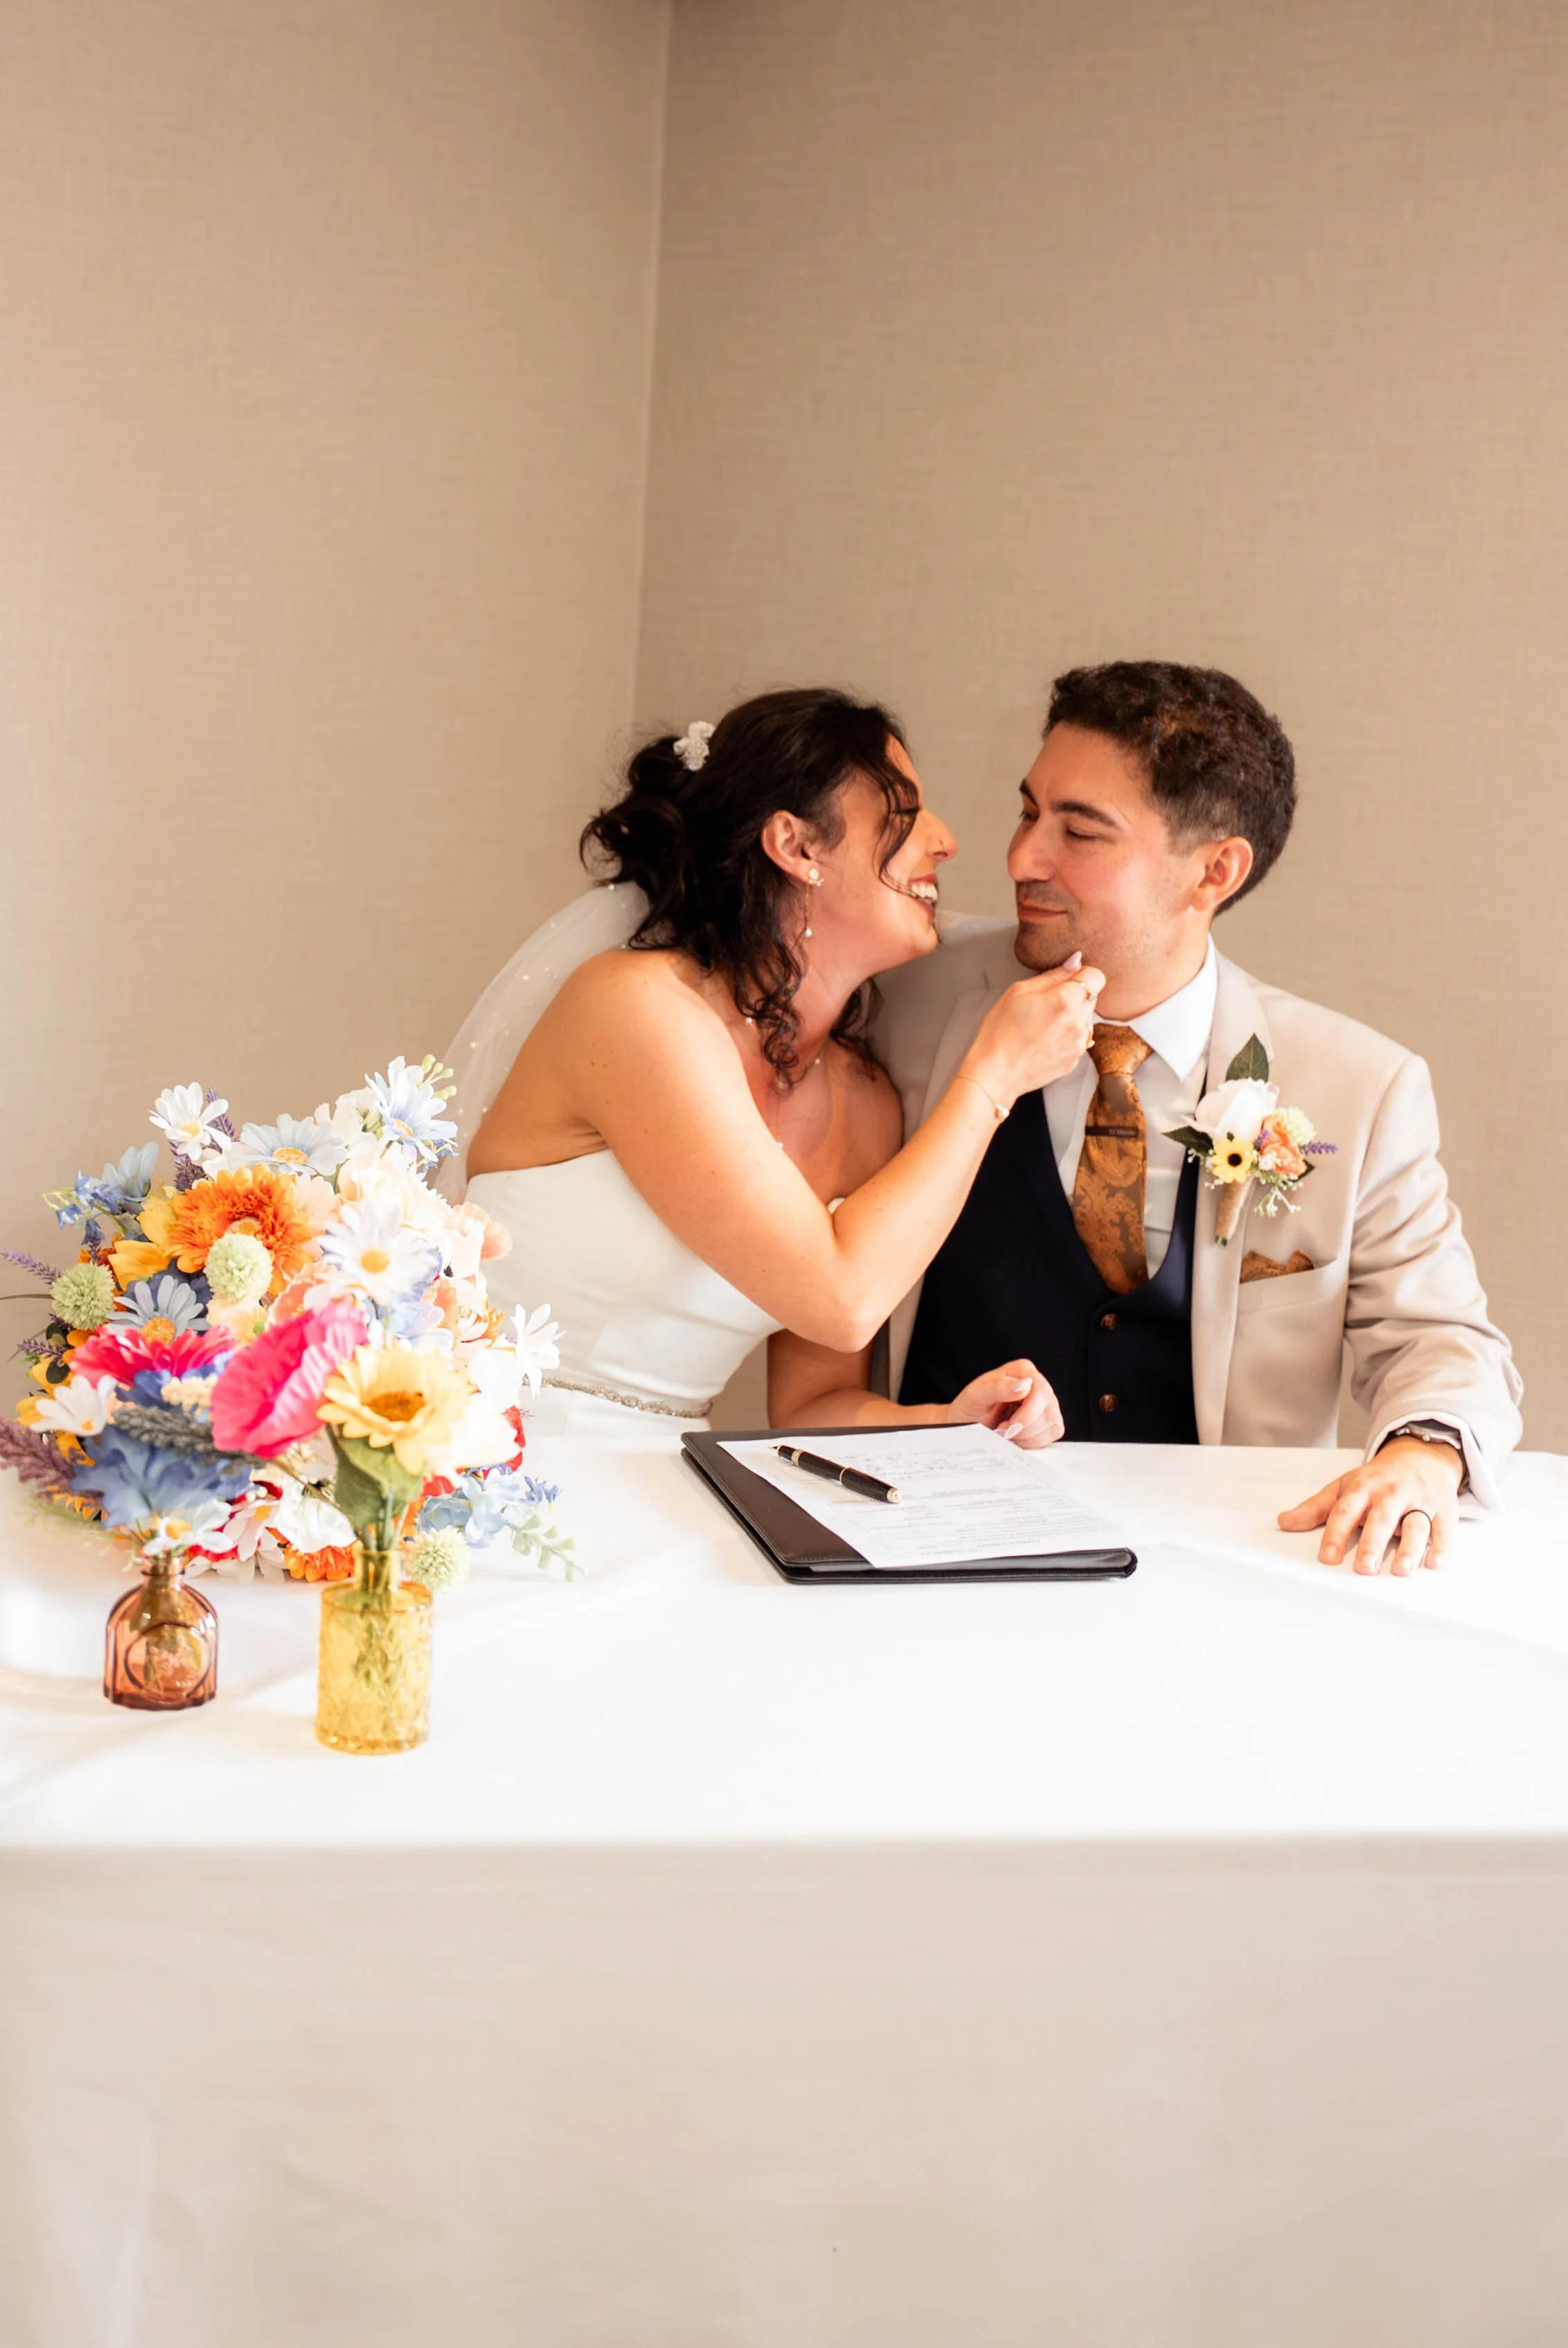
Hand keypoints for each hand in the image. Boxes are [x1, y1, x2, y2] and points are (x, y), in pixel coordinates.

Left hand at [946, 1359, 1064, 1447]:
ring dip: (1027, 1437)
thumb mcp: (976, 1395)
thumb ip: (997, 1387)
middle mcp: (1037, 1384)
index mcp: (1022, 1370)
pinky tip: (1016, 1438)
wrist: (966, 1425)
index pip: (1041, 1391)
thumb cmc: (970, 1407)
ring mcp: (1045, 1403)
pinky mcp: (1047, 1421)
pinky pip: (1052, 1434)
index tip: (1008, 1426)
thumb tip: (1024, 1385)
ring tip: (1006, 1433)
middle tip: (1002, 1431)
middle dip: (1024, 1428)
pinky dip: (1033, 1442)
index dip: (1028, 1413)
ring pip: (1052, 1424)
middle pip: (1049, 1410)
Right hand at [964, 953, 1103, 1107]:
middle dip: (1074, 996)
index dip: (1082, 975)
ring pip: (1085, 1019)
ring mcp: (1080, 1044)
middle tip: (1045, 1005)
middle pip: (1091, 998)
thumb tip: (1076, 961)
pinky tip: (1043, 1041)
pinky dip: (1066, 1037)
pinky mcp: (1075, 1060)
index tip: (1067, 980)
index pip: (1097, 977)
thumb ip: (1053, 975)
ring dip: (1071, 1018)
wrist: (996, 1073)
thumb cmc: (1000, 1031)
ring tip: (1043, 1025)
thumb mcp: (1019, 992)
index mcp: (1066, 1000)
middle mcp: (1079, 1022)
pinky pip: (1078, 1039)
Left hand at [1276, 1436, 1464, 1575]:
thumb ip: (1315, 1508)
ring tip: (1401, 1570)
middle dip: (1372, 1543)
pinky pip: (1445, 1528)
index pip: (1346, 1510)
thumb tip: (1284, 1522)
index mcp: (1363, 1488)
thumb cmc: (1377, 1479)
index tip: (1327, 1557)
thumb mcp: (1344, 1486)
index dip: (1336, 1533)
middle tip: (1364, 1569)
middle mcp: (1391, 1493)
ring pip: (1416, 1523)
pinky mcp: (1443, 1509)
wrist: (1421, 1455)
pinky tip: (1435, 1562)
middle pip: (1381, 1518)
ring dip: (1409, 1548)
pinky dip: (1442, 1545)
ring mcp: (1419, 1500)